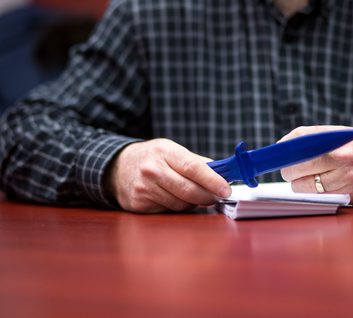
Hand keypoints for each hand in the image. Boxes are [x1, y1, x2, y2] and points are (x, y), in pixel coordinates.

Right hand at [105, 139, 231, 212]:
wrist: (118, 167)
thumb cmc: (152, 158)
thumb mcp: (172, 151)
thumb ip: (198, 162)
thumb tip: (224, 174)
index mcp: (165, 151)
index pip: (193, 168)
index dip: (212, 181)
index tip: (226, 190)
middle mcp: (152, 169)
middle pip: (189, 190)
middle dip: (207, 197)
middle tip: (215, 197)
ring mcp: (144, 188)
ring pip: (180, 204)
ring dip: (192, 203)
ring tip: (190, 195)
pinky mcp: (139, 204)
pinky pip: (168, 211)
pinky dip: (176, 208)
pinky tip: (172, 199)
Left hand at [279, 126, 352, 204]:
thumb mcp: (344, 135)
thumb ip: (316, 137)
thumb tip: (284, 146)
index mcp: (339, 140)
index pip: (299, 142)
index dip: (284, 150)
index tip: (278, 154)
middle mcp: (343, 159)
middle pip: (296, 167)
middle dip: (288, 170)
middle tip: (290, 170)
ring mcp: (346, 181)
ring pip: (303, 186)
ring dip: (299, 184)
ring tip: (307, 178)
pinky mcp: (349, 199)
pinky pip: (318, 198)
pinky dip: (314, 194)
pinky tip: (321, 187)